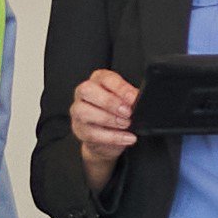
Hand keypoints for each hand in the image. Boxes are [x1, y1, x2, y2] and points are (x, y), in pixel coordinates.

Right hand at [69, 68, 140, 190]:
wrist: (108, 138)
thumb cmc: (118, 114)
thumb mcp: (127, 101)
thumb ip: (131, 98)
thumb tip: (139, 99)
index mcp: (97, 80)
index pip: (105, 78)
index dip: (120, 88)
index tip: (134, 98)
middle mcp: (83, 93)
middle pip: (87, 90)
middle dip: (109, 102)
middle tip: (127, 112)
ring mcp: (78, 112)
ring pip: (85, 112)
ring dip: (109, 119)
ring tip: (126, 124)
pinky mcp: (80, 131)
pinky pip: (93, 134)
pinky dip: (113, 137)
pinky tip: (127, 137)